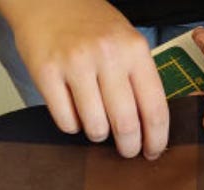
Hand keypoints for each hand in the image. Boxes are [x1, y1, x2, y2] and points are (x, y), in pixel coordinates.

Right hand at [1, 0, 168, 158]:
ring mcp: (75, 64)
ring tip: (96, 125)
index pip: (155, 108)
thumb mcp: (126, 40)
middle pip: (126, 124)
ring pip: (94, 127)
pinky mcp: (46, 73)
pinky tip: (74, 112)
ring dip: (98, 135)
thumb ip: (139, 77)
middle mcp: (107, 55)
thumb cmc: (89, 23)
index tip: (153, 152)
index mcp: (134, 49)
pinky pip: (66, 122)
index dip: (157, 139)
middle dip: (129, 147)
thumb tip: (149, 126)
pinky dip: (72, 126)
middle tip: (127, 151)